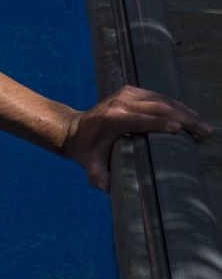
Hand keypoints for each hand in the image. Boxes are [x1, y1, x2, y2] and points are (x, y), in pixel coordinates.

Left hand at [62, 85, 212, 190]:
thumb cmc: (86, 150)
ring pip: (161, 99)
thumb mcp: (89, 163)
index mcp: (112, 119)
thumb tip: (104, 187)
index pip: (141, 120)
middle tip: (205, 130)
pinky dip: (175, 105)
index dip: (161, 124)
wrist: (73, 129)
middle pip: (158, 107)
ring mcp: (125, 94)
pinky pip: (157, 96)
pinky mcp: (129, 91)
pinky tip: (189, 115)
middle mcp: (119, 103)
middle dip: (184, 118)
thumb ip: (96, 175)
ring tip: (202, 124)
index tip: (182, 130)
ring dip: (184, 111)